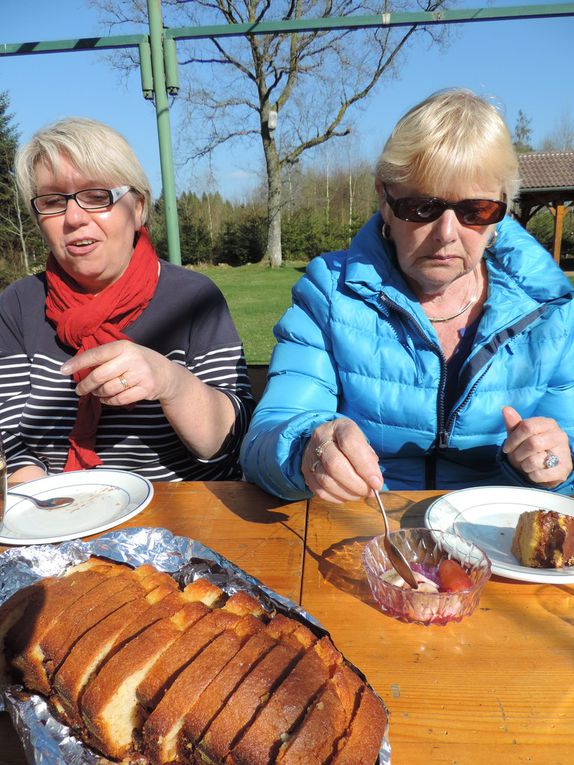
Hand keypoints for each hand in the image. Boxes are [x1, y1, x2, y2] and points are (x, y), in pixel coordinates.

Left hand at [60, 340, 176, 406]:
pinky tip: (108, 399)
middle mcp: (132, 359)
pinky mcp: (146, 389)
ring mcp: (141, 374)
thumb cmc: (138, 362)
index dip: (77, 363)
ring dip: (98, 394)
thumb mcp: (125, 353)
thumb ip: (105, 358)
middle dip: (85, 385)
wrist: (166, 375)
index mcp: (123, 346)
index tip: (63, 370)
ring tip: (97, 393)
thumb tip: (76, 368)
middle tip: (79, 390)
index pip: (95, 355)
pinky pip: (119, 399)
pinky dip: (109, 401)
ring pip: (108, 389)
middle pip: (99, 376)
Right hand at [302, 418, 382, 502]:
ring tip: (359, 493)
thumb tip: (375, 483)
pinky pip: (320, 491)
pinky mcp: (306, 472)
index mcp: (339, 426)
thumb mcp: (362, 443)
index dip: (365, 466)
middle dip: (356, 483)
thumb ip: (369, 460)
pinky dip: (337, 497)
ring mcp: (309, 455)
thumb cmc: (349, 444)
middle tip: (369, 491)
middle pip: (335, 464)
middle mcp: (320, 438)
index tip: (377, 482)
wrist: (324, 442)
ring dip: (348, 493)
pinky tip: (347, 494)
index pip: (350, 443)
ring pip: (326, 481)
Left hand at [502, 406, 572, 487]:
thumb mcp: (520, 436)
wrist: (545, 469)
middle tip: (516, 458)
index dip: (513, 439)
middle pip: (532, 444)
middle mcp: (559, 436)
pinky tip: (533, 473)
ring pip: (535, 460)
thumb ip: (514, 424)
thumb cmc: (529, 450)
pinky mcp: (564, 469)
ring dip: (524, 466)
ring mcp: (564, 453)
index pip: (527, 426)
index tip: (507, 448)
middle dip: (518, 454)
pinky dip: (532, 475)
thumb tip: (506, 409)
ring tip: (526, 465)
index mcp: (548, 424)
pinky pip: (541, 474)